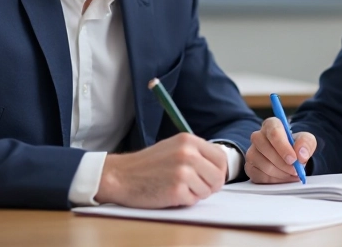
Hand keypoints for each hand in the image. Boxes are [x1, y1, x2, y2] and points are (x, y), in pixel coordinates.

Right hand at [95, 132, 227, 207]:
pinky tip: (170, 193)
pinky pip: (193, 201)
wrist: (121, 175)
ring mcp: (182, 172)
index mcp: (189, 140)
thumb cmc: (147, 164)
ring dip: (196, 194)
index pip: (220, 157)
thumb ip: (196, 153)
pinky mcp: (176, 190)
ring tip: (178, 187)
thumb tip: (218, 168)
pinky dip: (184, 201)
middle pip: (218, 176)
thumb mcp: (173, 147)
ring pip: (207, 190)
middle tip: (196, 187)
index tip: (211, 177)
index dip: (219, 171)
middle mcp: (188, 153)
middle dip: (210, 185)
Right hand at [245, 117, 315, 182]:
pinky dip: (273, 180)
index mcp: (271, 125)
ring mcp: (251, 152)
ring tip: (291, 173)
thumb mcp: (307, 141)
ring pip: (262, 164)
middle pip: (264, 147)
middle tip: (295, 169)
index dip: (283, 147)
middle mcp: (258, 136)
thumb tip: (301, 154)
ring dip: (280, 173)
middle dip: (282, 162)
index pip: (273, 132)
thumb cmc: (295, 146)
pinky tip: (282, 177)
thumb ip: (306, 143)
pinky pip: (259, 175)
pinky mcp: (250, 167)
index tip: (293, 159)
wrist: (291, 158)